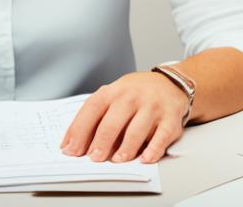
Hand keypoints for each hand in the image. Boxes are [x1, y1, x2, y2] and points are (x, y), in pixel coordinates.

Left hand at [59, 71, 188, 163]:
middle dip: (101, 143)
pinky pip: (162, 136)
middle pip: (112, 122)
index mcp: (113, 91)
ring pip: (136, 131)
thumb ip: (94, 117)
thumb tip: (72, 143)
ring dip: (125, 149)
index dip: (79, 131)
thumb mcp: (113, 96)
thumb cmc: (136, 94)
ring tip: (117, 160)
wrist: (170, 83)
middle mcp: (132, 97)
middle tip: (94, 158)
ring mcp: (152, 107)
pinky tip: (145, 158)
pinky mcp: (170, 118)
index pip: (92, 110)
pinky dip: (153, 150)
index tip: (72, 149)